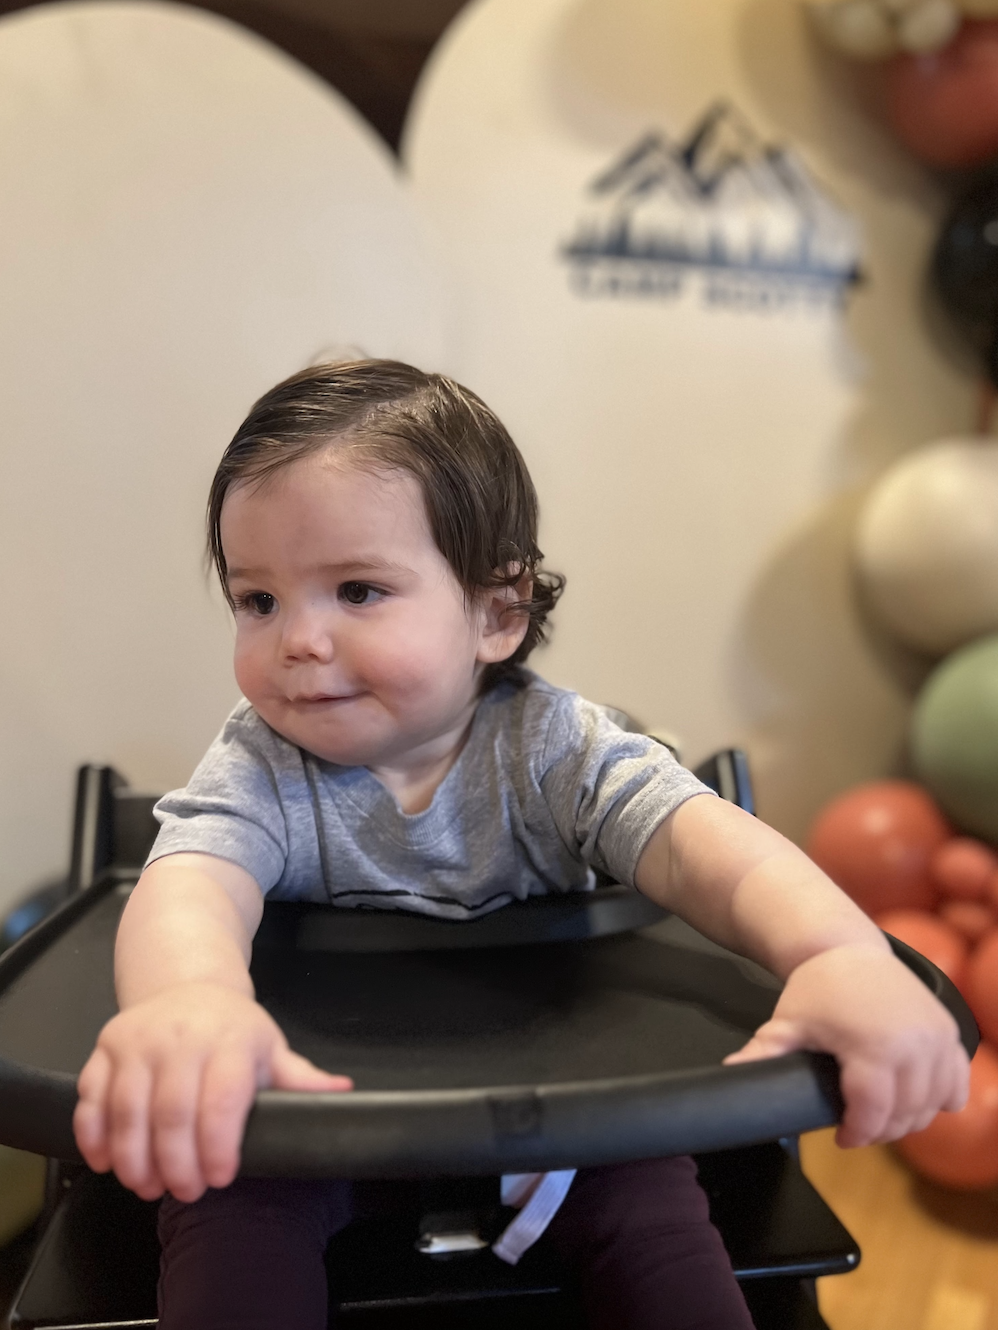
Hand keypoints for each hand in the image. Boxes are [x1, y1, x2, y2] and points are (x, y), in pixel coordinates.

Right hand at [73, 981, 351, 1201]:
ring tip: (148, 1185)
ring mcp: (139, 1041)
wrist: (187, 984)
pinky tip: (108, 1163)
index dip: (218, 1145)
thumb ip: (301, 1080)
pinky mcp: (106, 1048)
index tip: (221, 1177)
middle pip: (171, 1113)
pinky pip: (92, 1098)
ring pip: (127, 1110)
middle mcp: (182, 1037)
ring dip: (134, 1159)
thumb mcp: (270, 1048)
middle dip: (176, 1164)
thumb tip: (343, 1095)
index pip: (222, 1098)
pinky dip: (94, 1137)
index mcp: (231, 1040)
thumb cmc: (233, 1029)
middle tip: (185, 1192)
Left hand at [723, 945, 969, 1147]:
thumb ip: (762, 1053)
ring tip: (882, 1115)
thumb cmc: (817, 987)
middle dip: (881, 1130)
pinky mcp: (950, 1031)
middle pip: (906, 1114)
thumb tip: (731, 1074)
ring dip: (911, 1119)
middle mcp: (913, 1044)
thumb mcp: (787, 1022)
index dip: (857, 1133)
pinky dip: (942, 1097)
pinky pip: (957, 1081)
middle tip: (859, 1127)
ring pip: (934, 1104)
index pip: (874, 1113)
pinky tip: (918, 1099)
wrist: (847, 947)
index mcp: (873, 1046)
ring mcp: (937, 1038)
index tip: (841, 1137)